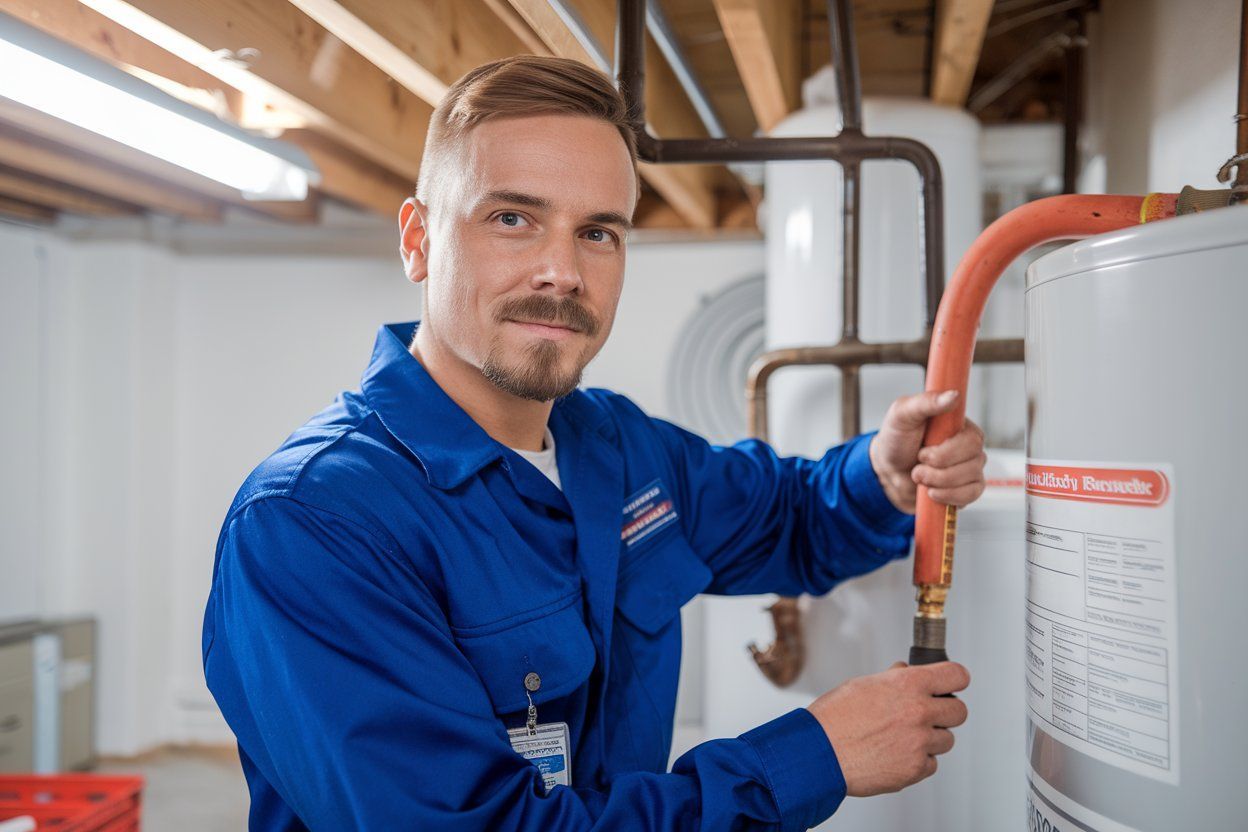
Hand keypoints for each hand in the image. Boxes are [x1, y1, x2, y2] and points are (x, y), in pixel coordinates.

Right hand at [807, 661, 969, 796]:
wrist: (818, 753)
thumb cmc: (833, 719)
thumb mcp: (862, 684)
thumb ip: (892, 679)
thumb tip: (905, 672)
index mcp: (908, 685)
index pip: (956, 675)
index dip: (954, 679)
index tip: (951, 683)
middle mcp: (919, 712)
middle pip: (959, 711)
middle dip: (945, 712)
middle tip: (928, 714)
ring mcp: (919, 743)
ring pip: (946, 740)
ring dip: (930, 739)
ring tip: (902, 737)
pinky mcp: (915, 769)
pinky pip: (931, 764)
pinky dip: (918, 761)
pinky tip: (896, 754)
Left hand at [869, 390, 985, 512]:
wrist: (887, 471)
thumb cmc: (895, 440)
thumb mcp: (902, 415)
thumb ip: (925, 402)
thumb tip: (953, 395)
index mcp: (959, 424)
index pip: (972, 439)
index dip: (947, 451)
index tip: (923, 451)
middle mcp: (969, 445)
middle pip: (973, 461)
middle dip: (938, 468)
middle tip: (918, 462)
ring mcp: (971, 466)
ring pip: (971, 479)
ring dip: (938, 482)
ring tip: (919, 475)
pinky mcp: (967, 487)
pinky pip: (971, 495)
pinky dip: (948, 496)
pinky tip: (932, 491)